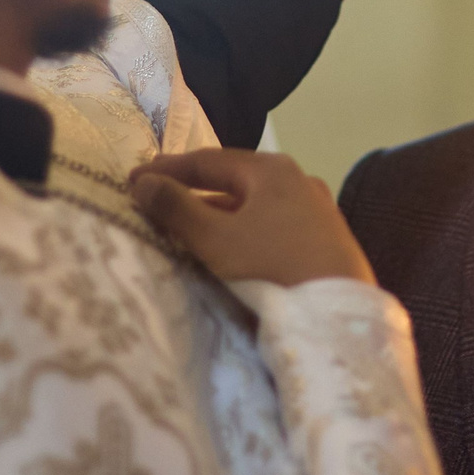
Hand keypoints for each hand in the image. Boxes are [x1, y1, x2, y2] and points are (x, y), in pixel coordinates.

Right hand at [130, 150, 376, 287]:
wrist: (338, 314)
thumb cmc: (273, 269)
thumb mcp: (217, 239)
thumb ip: (176, 208)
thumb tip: (143, 182)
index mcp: (271, 170)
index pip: (208, 161)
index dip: (168, 169)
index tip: (135, 178)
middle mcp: (297, 180)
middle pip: (234, 179)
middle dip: (193, 187)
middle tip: (157, 194)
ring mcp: (315, 209)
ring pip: (254, 203)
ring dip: (217, 210)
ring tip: (186, 221)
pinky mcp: (324, 239)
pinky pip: (271, 223)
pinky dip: (242, 227)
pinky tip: (231, 245)